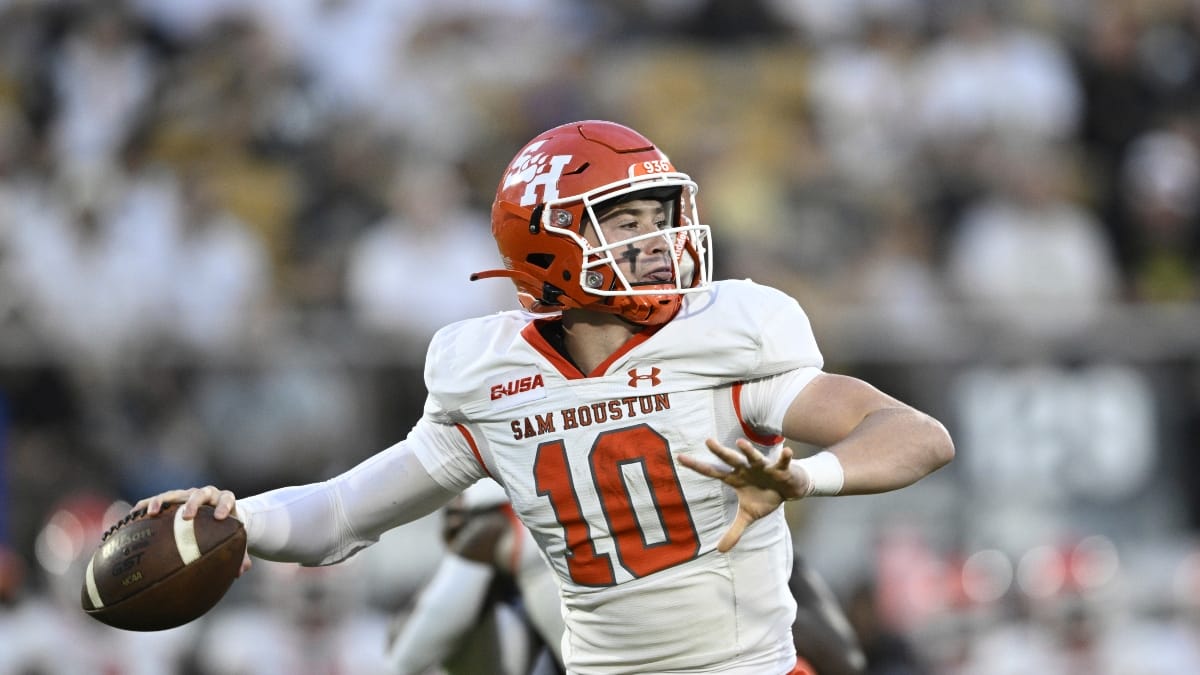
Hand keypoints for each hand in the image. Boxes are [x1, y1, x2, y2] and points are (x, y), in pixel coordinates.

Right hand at [133, 486, 251, 575]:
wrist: (217, 513)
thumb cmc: (226, 528)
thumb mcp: (234, 538)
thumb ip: (240, 554)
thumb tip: (241, 571)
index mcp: (224, 500)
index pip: (227, 498)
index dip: (224, 505)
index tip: (220, 517)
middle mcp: (206, 495)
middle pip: (200, 494)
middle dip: (193, 503)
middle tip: (187, 516)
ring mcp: (187, 495)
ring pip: (175, 494)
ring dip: (162, 501)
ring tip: (151, 512)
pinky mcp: (172, 499)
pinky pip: (156, 500)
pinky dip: (145, 506)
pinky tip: (132, 516)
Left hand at [677, 438, 809, 552]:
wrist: (787, 489)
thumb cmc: (765, 497)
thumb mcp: (748, 516)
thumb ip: (734, 531)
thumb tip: (720, 550)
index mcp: (735, 479)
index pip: (712, 472)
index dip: (697, 466)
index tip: (680, 458)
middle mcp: (746, 469)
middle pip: (730, 460)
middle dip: (720, 451)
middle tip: (708, 441)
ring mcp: (763, 467)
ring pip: (754, 457)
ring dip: (748, 451)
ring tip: (740, 443)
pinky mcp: (780, 469)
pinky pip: (782, 462)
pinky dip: (785, 457)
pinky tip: (788, 451)